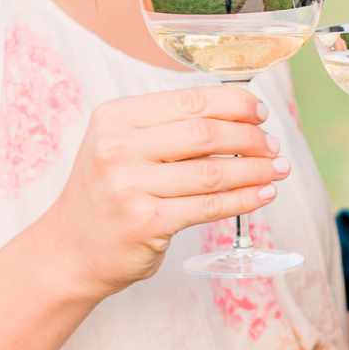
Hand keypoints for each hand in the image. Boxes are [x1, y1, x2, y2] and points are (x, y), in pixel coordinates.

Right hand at [36, 84, 288, 295]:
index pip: (189, 101)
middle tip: (272, 146)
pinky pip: (209, 207)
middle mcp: (117, 148)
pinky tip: (262, 194)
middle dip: (250, 138)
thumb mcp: (122, 147)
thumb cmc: (107, 193)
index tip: (259, 112)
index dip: (234, 104)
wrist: (71, 248)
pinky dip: (244, 199)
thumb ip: (167, 129)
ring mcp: (129, 187)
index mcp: (114, 118)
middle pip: (204, 134)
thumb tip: (239, 118)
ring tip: (277, 170)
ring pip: (212, 173)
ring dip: (255, 170)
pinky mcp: (147, 223)